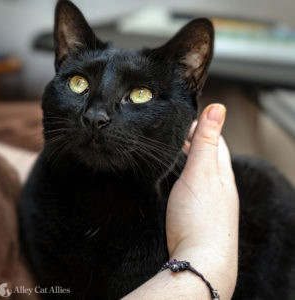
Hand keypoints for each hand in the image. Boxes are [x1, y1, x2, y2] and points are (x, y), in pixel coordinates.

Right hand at [123, 104, 238, 299]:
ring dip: (188, 159)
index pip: (215, 140)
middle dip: (193, 141)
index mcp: (221, 172)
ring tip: (170, 152)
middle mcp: (218, 185)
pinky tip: (173, 179)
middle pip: (207, 155)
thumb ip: (207, 141)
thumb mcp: (202, 172)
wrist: (199, 259)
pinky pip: (192, 186)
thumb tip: (218, 108)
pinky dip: (183, 176)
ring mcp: (209, 200)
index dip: (200, 127)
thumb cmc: (200, 217)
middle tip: (172, 134)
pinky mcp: (197, 212)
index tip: (182, 120)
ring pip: (198, 171)